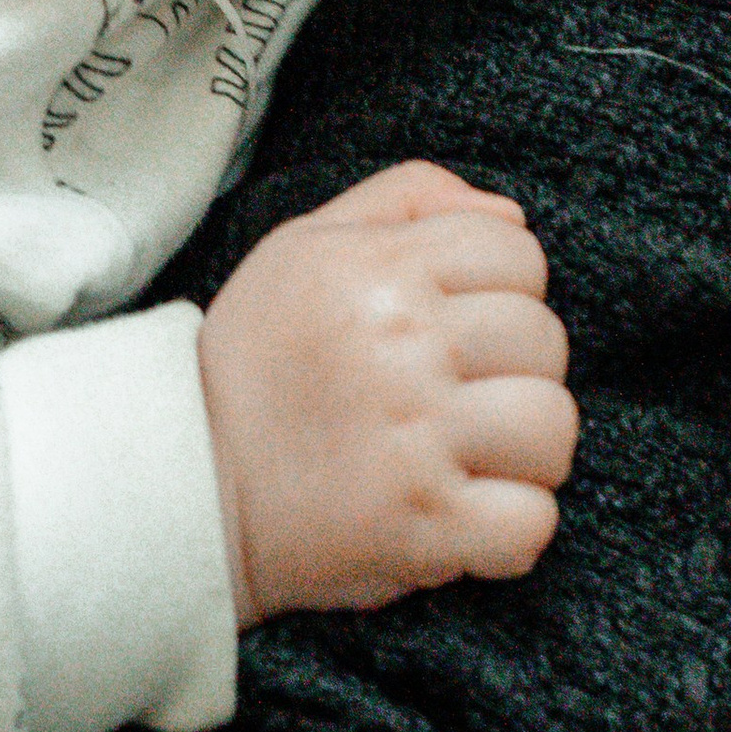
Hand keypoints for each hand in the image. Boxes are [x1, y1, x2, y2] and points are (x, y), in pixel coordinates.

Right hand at [199, 162, 577, 627]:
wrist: (177, 489)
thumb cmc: (251, 365)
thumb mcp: (302, 248)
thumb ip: (407, 199)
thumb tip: (512, 212)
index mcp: (375, 269)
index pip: (518, 251)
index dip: (500, 291)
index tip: (452, 332)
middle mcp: (399, 344)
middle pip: (543, 338)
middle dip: (512, 370)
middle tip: (454, 401)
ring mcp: (414, 439)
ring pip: (552, 426)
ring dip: (524, 454)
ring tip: (467, 461)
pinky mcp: (422, 526)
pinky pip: (531, 523)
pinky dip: (510, 532)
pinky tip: (465, 521)